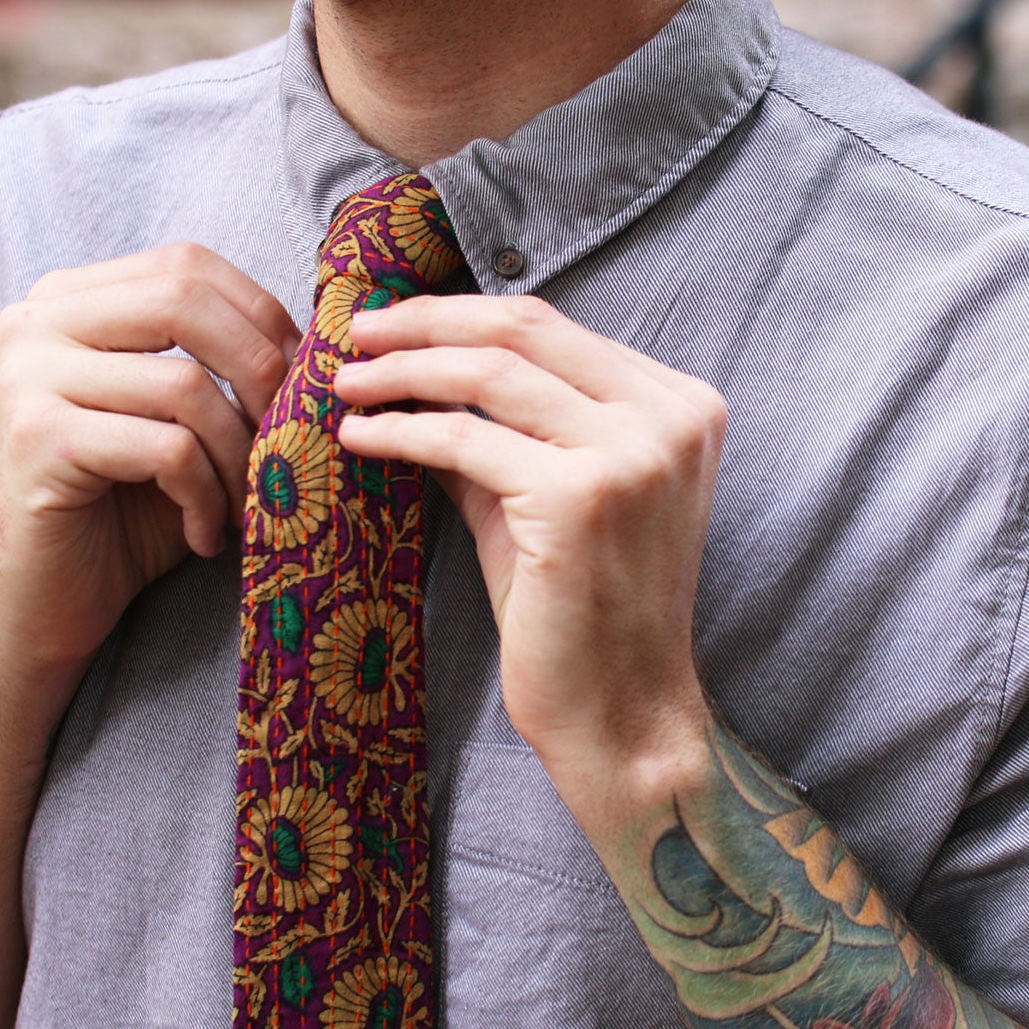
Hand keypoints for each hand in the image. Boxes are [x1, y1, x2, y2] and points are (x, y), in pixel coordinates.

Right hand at [0, 242, 296, 736]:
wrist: (46, 603)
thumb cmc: (129, 508)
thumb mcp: (181, 418)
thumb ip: (222, 361)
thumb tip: (328, 334)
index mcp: (69, 299)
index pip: (186, 265)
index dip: (260, 315)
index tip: (299, 382)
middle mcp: (35, 322)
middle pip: (183, 303)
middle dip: (260, 371)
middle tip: (287, 436)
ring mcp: (27, 377)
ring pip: (185, 386)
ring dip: (237, 455)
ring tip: (242, 504)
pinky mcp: (38, 441)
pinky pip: (166, 449)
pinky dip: (205, 496)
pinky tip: (204, 534)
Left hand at [333, 295, 723, 769]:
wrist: (621, 712)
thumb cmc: (581, 611)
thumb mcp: (547, 496)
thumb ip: (501, 427)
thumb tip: (410, 366)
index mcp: (682, 405)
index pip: (552, 326)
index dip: (459, 315)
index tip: (394, 325)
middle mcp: (671, 418)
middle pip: (523, 329)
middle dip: (425, 322)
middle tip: (355, 333)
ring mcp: (633, 454)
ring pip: (490, 374)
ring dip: (404, 370)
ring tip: (345, 383)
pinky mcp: (581, 497)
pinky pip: (467, 441)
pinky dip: (403, 432)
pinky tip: (360, 437)